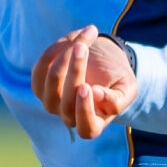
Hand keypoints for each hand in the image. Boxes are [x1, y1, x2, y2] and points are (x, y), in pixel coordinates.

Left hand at [31, 26, 138, 140]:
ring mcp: (51, 103)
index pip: (86, 129)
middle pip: (66, 103)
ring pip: (51, 82)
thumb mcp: (127, 88)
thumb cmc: (117, 77)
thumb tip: (97, 95)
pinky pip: (40, 68)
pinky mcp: (39, 85)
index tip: (87, 87)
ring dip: (65, 56)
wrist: (104, 60)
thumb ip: (117, 99)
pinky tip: (73, 38)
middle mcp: (69, 116)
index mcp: (93, 123)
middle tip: (82, 48)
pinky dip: (55, 50)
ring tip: (83, 37)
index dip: (84, 110)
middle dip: (74, 72)